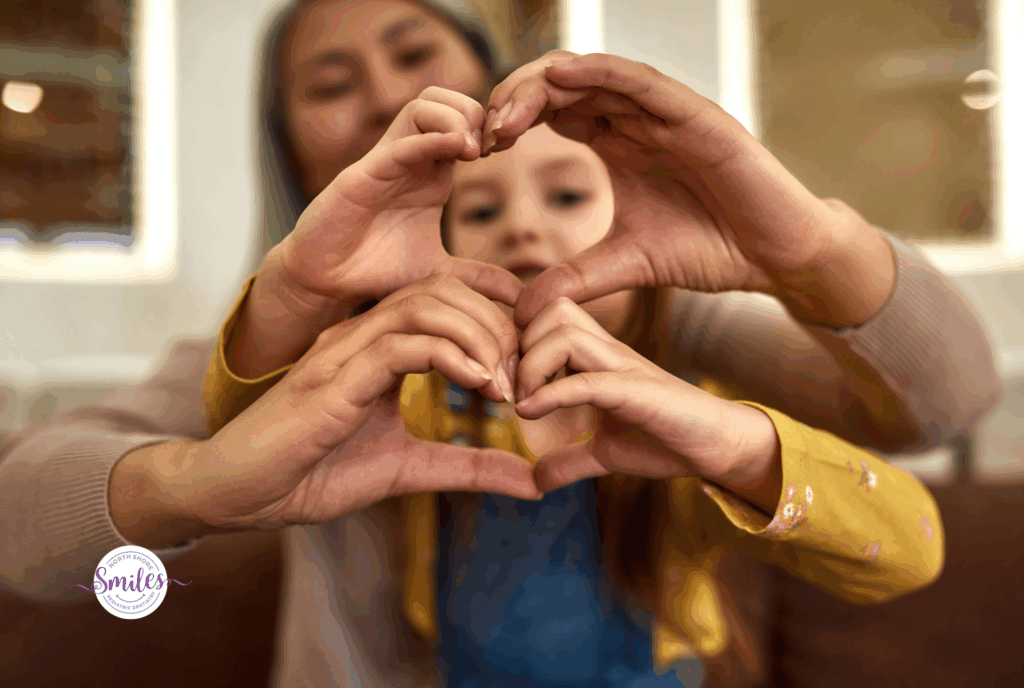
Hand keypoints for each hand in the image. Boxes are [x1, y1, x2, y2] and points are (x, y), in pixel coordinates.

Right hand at [183, 274, 536, 532]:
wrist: (238, 493)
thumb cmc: (311, 473)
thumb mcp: (408, 469)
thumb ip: (465, 466)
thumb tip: (529, 480)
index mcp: (378, 348)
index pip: (446, 304)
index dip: (494, 329)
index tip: (524, 375)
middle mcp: (362, 337)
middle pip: (443, 292)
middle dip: (495, 326)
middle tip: (523, 376)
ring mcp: (345, 351)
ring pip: (425, 304)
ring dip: (478, 337)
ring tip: (504, 383)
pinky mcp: (333, 377)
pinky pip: (401, 342)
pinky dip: (449, 355)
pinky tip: (478, 385)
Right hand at [230, 86, 522, 386]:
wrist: (326, 283)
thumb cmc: (375, 271)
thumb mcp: (440, 273)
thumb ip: (480, 278)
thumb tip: (521, 296)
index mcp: (431, 173)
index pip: (463, 119)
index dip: (489, 127)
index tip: (508, 153)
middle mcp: (410, 159)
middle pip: (445, 98)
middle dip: (475, 113)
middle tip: (491, 148)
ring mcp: (386, 162)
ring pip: (422, 105)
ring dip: (455, 118)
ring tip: (473, 152)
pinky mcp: (364, 176)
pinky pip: (399, 143)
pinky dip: (430, 138)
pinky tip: (458, 150)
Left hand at [482, 52, 895, 329]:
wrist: (774, 259)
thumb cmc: (709, 250)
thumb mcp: (624, 264)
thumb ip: (572, 279)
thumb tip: (520, 309)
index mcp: (617, 143)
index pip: (553, 112)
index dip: (512, 121)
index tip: (478, 150)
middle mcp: (638, 120)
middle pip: (564, 87)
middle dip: (516, 100)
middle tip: (482, 130)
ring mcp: (668, 115)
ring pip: (596, 77)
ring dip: (546, 85)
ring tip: (507, 106)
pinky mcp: (699, 118)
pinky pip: (644, 84)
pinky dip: (603, 73)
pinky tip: (562, 75)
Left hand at [514, 297, 781, 514]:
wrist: (717, 447)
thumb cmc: (666, 440)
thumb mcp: (605, 452)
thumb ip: (570, 460)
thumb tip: (535, 480)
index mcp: (598, 355)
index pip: (547, 316)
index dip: (517, 341)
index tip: (504, 382)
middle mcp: (609, 351)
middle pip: (551, 310)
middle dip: (519, 345)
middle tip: (509, 387)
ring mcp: (623, 366)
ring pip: (563, 333)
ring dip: (531, 366)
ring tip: (523, 401)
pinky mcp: (637, 390)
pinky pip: (585, 381)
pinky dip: (550, 395)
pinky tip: (530, 413)